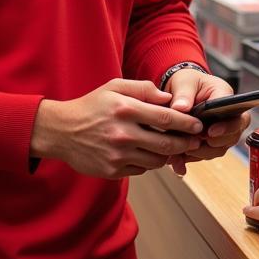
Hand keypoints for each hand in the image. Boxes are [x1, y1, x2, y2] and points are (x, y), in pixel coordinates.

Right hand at [31, 79, 202, 178]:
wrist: (61, 131)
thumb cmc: (91, 106)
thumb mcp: (114, 87)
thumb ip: (144, 89)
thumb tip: (169, 99)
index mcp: (125, 109)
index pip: (166, 119)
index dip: (186, 123)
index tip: (198, 124)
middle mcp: (123, 133)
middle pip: (166, 144)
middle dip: (185, 143)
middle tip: (195, 140)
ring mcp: (117, 155)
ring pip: (156, 160)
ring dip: (168, 155)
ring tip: (173, 147)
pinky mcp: (113, 171)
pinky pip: (141, 169)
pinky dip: (149, 163)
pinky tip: (148, 153)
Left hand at [164, 70, 247, 174]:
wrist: (181, 90)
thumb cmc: (187, 81)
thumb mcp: (184, 82)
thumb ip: (183, 94)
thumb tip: (181, 108)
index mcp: (225, 96)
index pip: (235, 113)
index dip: (226, 126)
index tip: (210, 132)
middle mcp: (228, 115)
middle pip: (233, 134)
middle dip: (215, 143)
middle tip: (197, 143)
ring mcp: (221, 130)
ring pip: (219, 148)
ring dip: (201, 153)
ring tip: (182, 153)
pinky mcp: (210, 141)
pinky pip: (205, 154)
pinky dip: (191, 159)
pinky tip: (178, 162)